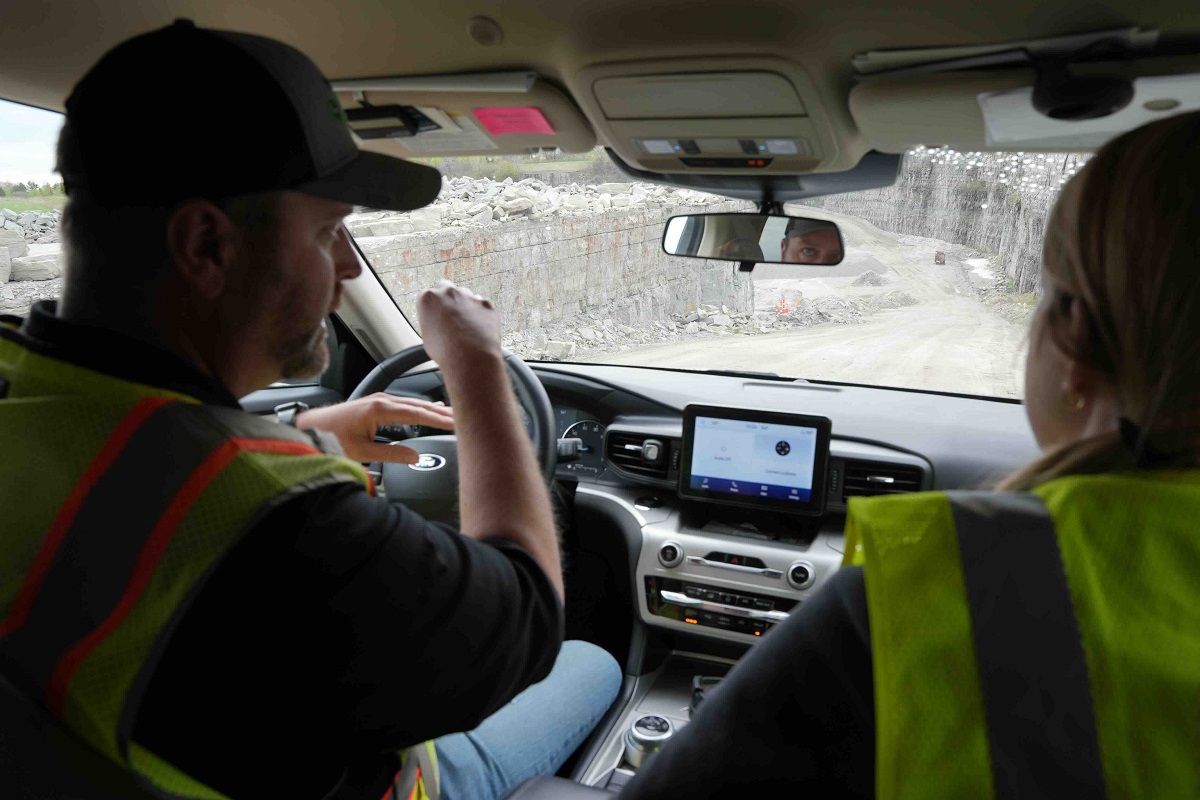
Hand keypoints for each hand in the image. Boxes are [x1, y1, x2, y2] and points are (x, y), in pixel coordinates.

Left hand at [293, 394, 453, 463]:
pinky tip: (428, 411)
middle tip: (463, 418)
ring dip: (433, 409)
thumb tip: (415, 456)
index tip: (457, 423)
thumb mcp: (362, 453)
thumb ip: (392, 454)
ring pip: (413, 403)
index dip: (439, 419)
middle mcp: (381, 400)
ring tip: (452, 414)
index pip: (418, 413)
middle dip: (441, 412)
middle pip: (419, 405)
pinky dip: (420, 409)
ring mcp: (379, 400)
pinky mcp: (376, 404)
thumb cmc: (329, 439)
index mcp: (380, 409)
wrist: (309, 429)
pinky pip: (405, 405)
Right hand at [417, 280, 501, 371]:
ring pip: (465, 295)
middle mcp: (449, 293)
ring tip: (465, 326)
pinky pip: (481, 305)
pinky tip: (478, 328)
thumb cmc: (446, 351)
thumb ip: (431, 321)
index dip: (432, 307)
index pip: (427, 295)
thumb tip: (436, 323)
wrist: (470, 359)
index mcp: (429, 298)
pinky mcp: (486, 304)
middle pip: (446, 288)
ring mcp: (469, 297)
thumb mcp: (426, 336)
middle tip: (449, 315)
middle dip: (447, 298)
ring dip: (464, 306)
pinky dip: (480, 314)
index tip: (435, 315)